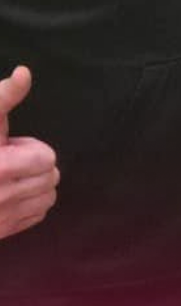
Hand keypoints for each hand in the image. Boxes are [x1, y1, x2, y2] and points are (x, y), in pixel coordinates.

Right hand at [0, 66, 58, 237]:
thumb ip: (3, 98)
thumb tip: (24, 74)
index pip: (45, 157)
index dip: (28, 148)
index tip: (6, 145)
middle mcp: (0, 194)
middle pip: (50, 175)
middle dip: (32, 162)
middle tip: (3, 158)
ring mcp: (0, 217)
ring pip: (47, 196)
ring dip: (34, 183)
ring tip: (4, 176)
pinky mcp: (0, 232)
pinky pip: (36, 215)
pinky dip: (28, 203)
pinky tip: (5, 195)